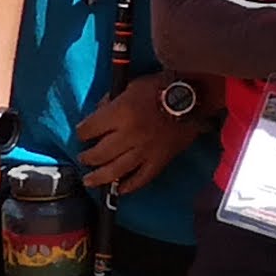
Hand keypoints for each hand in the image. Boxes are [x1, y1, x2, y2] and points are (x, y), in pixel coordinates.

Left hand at [72, 84, 201, 193]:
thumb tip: (99, 113)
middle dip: (87, 157)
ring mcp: (144, 151)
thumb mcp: (130, 86)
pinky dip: (129, 186)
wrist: (194, 98)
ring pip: (116, 171)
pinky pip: (142, 179)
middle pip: (99, 153)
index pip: (90, 128)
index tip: (81, 134)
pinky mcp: (159, 161)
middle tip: (83, 158)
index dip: (82, 132)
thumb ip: (111, 101)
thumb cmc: (162, 86)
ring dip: (99, 177)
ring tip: (89, 181)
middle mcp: (128, 135)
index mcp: (119, 113)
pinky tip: (119, 189)